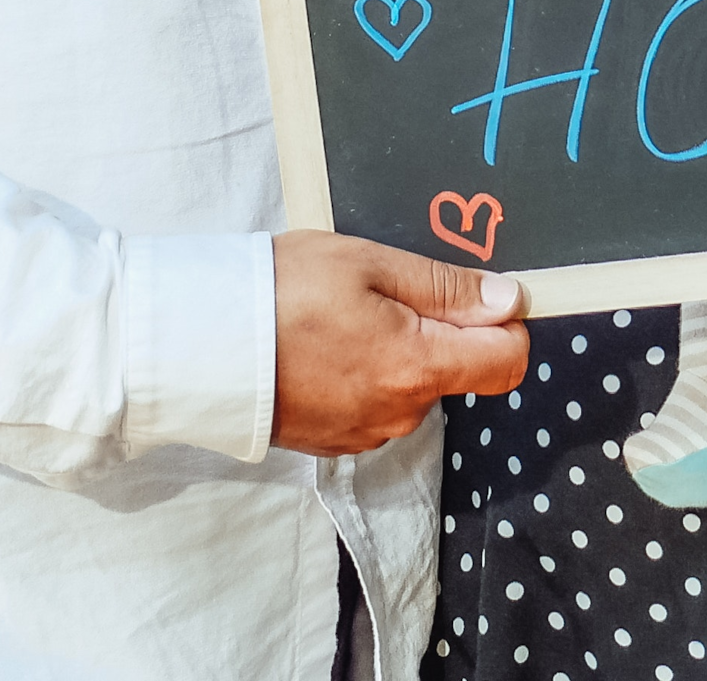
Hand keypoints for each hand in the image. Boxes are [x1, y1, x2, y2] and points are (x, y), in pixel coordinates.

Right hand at [270, 230, 528, 455]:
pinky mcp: (336, 443)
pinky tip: (321, 350)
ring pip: (413, 389)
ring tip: (339, 320)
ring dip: (395, 355)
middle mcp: (401, 411)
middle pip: (457, 371)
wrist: (198, 345)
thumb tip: (508, 300)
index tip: (476, 295)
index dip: (504, 323)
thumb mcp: (367, 263)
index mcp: (417, 365)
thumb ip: (444, 287)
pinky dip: (362, 377)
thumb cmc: (280, 291)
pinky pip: (375, 406)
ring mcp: (367, 433)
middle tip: (378, 293)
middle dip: (436, 332)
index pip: (507, 361)